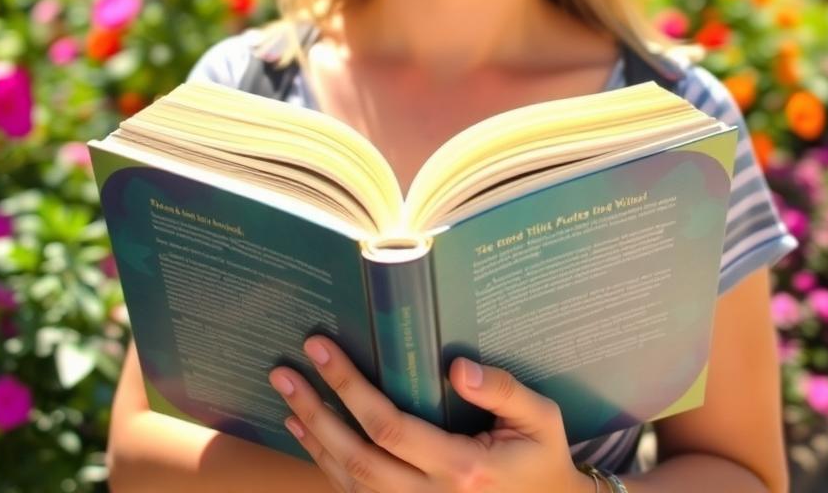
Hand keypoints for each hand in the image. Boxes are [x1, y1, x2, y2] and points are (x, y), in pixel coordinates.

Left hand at [269, 336, 589, 492]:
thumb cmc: (543, 461)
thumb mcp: (541, 419)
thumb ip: (503, 390)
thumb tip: (457, 367)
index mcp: (462, 469)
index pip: (389, 426)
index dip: (349, 388)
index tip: (322, 349)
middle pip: (355, 457)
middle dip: (315, 410)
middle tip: (284, 371)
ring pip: (349, 482)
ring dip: (313, 438)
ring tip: (287, 397)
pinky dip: (326, 467)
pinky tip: (309, 436)